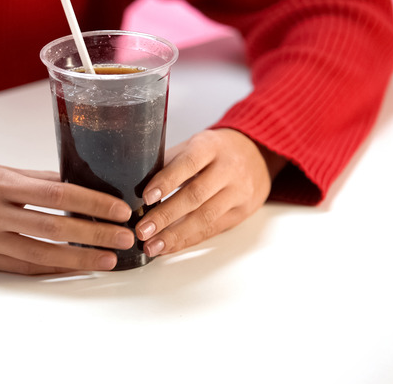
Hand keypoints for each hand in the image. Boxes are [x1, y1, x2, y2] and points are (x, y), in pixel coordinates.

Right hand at [0, 158, 134, 273]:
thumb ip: (30, 178)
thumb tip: (70, 184)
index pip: (58, 192)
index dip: (93, 203)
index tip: (119, 210)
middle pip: (55, 226)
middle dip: (95, 234)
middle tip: (124, 238)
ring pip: (41, 253)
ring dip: (79, 258)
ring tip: (107, 259)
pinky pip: (21, 267)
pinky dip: (49, 268)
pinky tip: (72, 268)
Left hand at [135, 129, 286, 256]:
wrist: (256, 154)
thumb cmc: (215, 150)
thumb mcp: (193, 145)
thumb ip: (169, 163)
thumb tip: (136, 187)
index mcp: (211, 146)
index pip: (188, 163)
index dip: (166, 181)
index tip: (146, 197)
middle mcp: (229, 169)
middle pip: (196, 195)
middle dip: (166, 216)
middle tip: (142, 230)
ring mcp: (239, 192)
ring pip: (205, 217)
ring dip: (175, 235)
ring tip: (152, 246)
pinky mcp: (242, 212)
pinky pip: (212, 230)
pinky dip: (188, 240)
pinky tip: (169, 246)